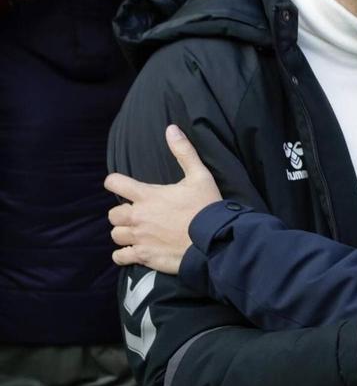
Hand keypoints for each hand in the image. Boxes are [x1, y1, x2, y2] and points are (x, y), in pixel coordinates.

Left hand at [106, 125, 222, 273]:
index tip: (122, 185)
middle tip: (138, 214)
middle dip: (123, 213)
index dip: (115, 182)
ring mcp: (139, 238)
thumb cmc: (207, 207)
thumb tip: (171, 128)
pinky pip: (120, 257)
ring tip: (137, 232)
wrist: (215, 240)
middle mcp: (138, 217)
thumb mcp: (200, 175)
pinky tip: (134, 251)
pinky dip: (124, 254)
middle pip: (113, 214)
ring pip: (116, 235)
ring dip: (124, 232)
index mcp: (147, 195)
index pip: (114, 183)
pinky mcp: (143, 257)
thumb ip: (184, 152)